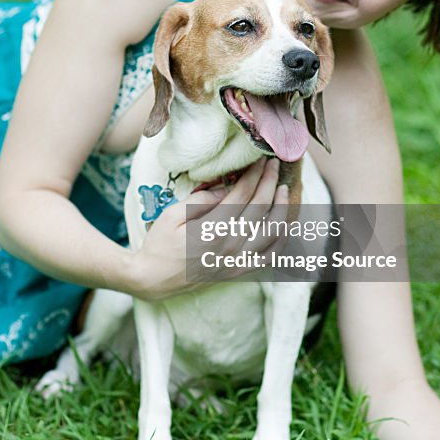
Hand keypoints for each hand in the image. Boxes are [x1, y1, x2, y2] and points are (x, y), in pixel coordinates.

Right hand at [132, 157, 290, 299]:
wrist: (154, 280)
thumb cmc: (160, 244)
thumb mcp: (172, 214)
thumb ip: (203, 200)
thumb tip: (227, 186)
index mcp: (213, 230)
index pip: (242, 194)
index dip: (254, 174)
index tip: (261, 160)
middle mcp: (230, 246)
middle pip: (260, 208)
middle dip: (269, 182)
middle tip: (274, 165)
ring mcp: (237, 262)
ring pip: (272, 232)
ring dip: (281, 207)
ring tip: (283, 189)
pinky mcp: (239, 272)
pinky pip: (270, 256)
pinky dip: (282, 239)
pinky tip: (284, 224)